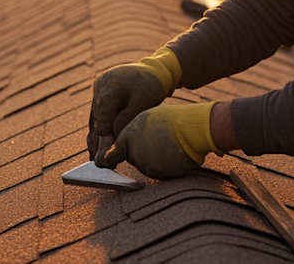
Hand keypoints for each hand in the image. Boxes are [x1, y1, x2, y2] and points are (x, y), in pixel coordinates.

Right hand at [87, 47, 181, 157]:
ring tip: (96, 160)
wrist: (152, 72)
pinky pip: (96, 118)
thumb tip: (113, 133)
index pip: (104, 109)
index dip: (104, 127)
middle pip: (98, 116)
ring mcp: (97, 92)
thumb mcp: (145, 100)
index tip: (102, 145)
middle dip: (100, 139)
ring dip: (96, 139)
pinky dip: (98, 133)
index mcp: (111, 83)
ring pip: (94, 119)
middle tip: (100, 160)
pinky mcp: (98, 99)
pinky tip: (95, 151)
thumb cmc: (151, 86)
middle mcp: (100, 86)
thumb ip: (128, 116)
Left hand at [96, 102, 221, 178]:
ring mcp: (147, 166)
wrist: (191, 128)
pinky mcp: (160, 174)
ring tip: (167, 144)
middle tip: (156, 140)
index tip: (102, 163)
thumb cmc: (170, 120)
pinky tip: (173, 153)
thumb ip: (129, 134)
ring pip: (146, 166)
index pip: (110, 155)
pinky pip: (159, 172)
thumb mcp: (145, 119)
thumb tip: (116, 148)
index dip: (108, 159)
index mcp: (128, 138)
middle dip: (141, 152)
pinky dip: (165, 166)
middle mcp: (134, 154)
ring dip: (154, 159)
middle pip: (133, 158)